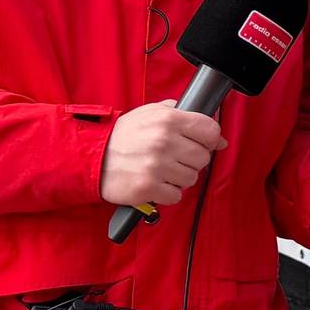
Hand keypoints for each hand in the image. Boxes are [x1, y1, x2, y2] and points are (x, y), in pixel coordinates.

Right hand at [98, 102, 225, 205]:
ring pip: (191, 178)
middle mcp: (164, 141)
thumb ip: (184, 115)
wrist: (90, 156)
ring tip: (161, 170)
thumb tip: (218, 137)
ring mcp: (156, 166)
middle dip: (191, 160)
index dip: (209, 139)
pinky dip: (167, 193)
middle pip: (203, 158)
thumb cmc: (123, 136)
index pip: (210, 131)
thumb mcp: (150, 113)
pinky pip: (176, 196)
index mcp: (168, 119)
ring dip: (179, 178)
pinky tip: (155, 183)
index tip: (200, 143)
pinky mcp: (148, 188)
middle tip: (173, 158)